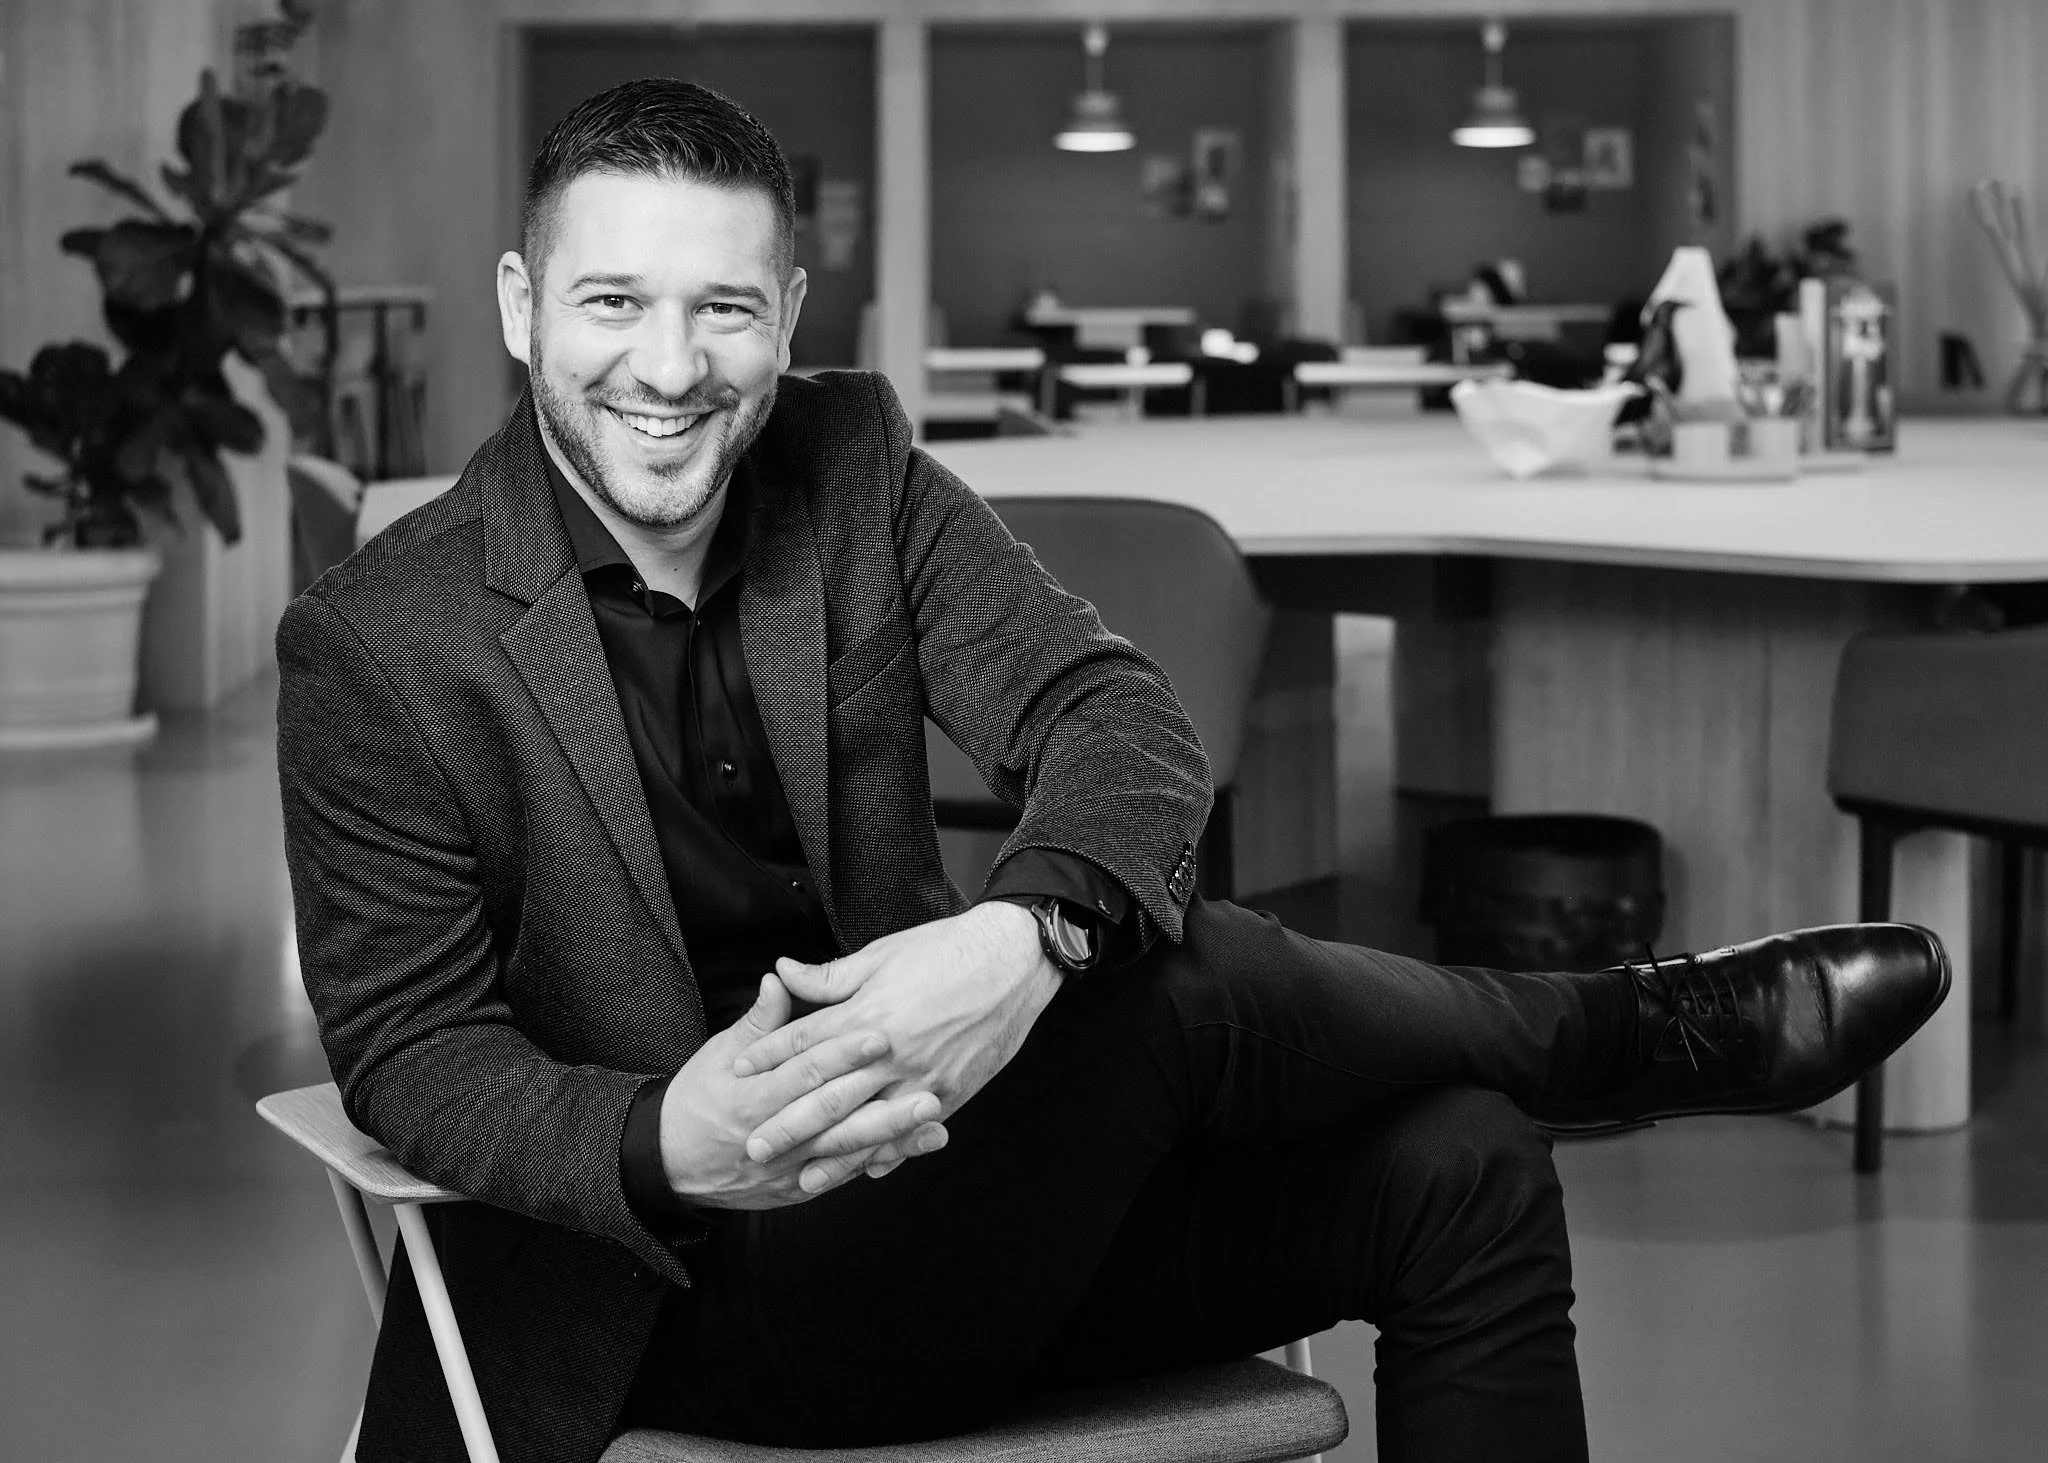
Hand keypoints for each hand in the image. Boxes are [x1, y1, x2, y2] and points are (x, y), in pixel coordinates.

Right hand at [658, 972, 949, 1208]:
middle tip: (926, 1088)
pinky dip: (884, 1160)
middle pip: (834, 1119)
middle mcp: (773, 1137)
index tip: (880, 1034)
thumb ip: (757, 1021)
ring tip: (934, 1117)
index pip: (805, 1073)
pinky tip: (920, 1145)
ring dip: (893, 1136)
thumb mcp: (718, 1054)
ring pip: (847, 1152)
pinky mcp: (800, 1188)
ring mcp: (788, 1168)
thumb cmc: (697, 1099)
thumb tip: (779, 978)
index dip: (843, 1054)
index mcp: (753, 1097)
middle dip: (882, 1105)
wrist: (671, 1163)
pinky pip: (847, 1174)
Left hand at [733, 903, 1061, 1171]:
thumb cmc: (946, 950)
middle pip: (830, 1095)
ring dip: (835, 1156)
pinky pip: (913, 1131)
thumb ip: (830, 976)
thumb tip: (782, 971)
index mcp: (870, 1014)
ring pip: (871, 1125)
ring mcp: (923, 1077)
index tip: (737, 1077)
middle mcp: (892, 1052)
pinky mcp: (952, 1091)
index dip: (769, 1058)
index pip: (807, 1041)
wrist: (1013, 961)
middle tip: (753, 1149)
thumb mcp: (882, 955)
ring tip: (804, 1179)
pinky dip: (890, 1154)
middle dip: (789, 1124)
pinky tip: (869, 1172)